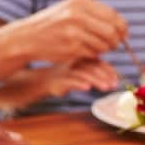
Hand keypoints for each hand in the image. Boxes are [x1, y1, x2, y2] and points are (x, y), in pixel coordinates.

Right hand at [0, 0, 128, 80]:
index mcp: (80, 2)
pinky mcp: (71, 48)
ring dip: (105, 49)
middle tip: (114, 44)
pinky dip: (94, 55)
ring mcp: (74, 32)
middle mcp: (77, 15)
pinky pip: (93, 54)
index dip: (122, 27)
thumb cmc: (53, 23)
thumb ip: (94, 13)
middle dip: (117, 40)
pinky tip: (85, 51)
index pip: (113, 16)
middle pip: (112, 31)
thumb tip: (121, 24)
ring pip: (104, 44)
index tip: (123, 34)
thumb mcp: (70, 8)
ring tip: (96, 47)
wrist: (27, 37)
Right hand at [0, 60, 119, 111]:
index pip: (94, 58)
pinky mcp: (52, 82)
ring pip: (80, 73)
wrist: (29, 80)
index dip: (106, 68)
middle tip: (115, 83)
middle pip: (90, 64)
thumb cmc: (53, 77)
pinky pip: (66, 82)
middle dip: (105, 74)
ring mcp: (60, 71)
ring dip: (96, 80)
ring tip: (107, 87)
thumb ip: (90, 70)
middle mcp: (68, 61)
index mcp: (75, 56)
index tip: (116, 78)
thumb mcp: (72, 72)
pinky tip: (87, 88)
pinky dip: (78, 84)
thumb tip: (113, 77)